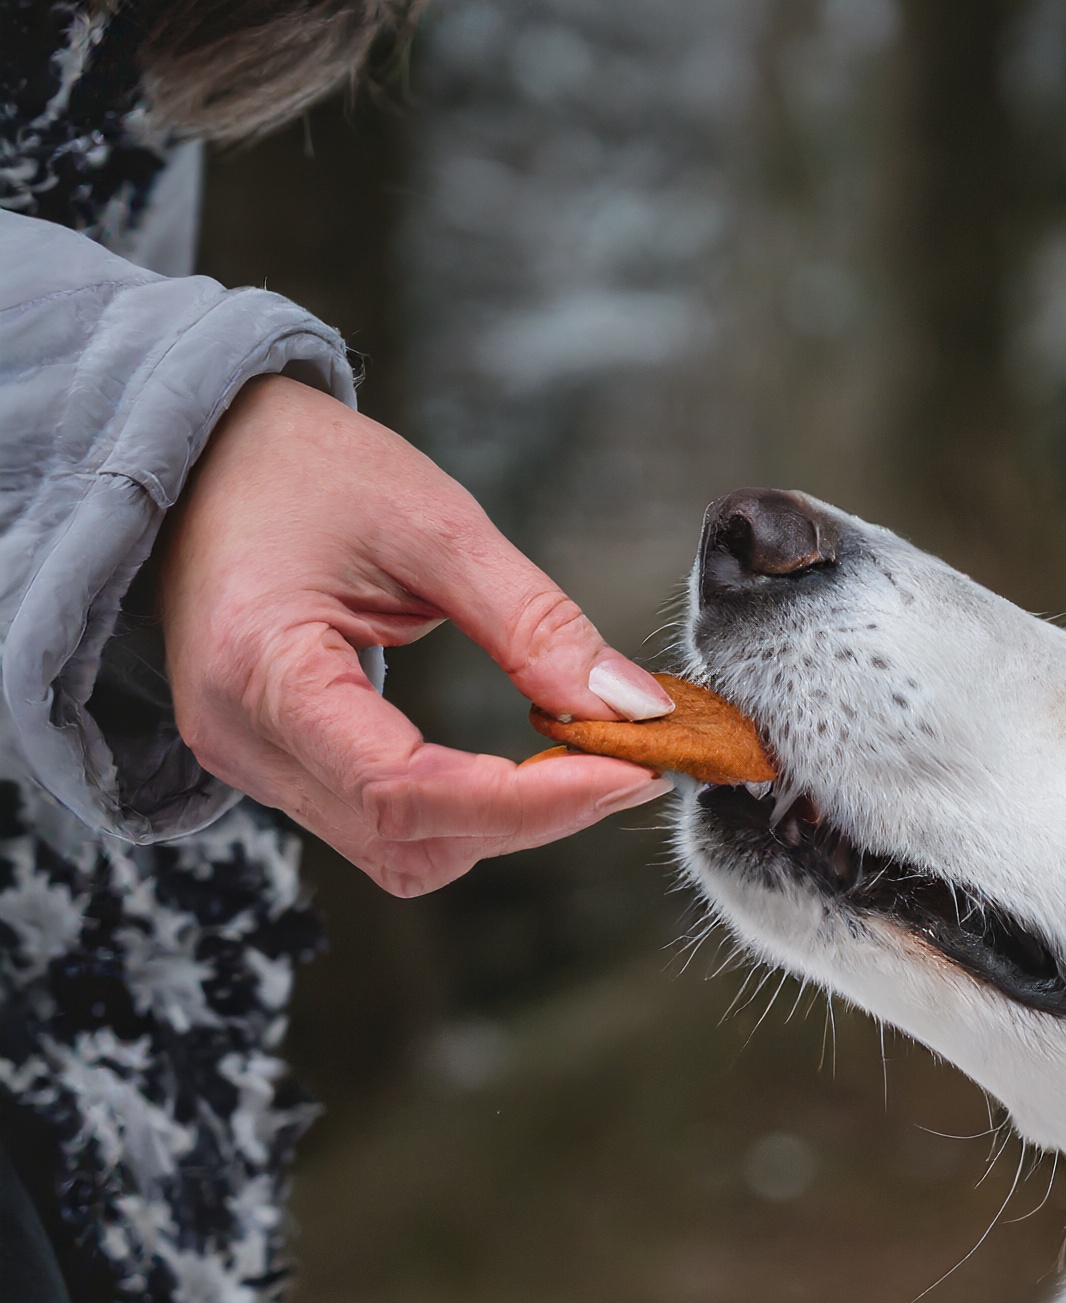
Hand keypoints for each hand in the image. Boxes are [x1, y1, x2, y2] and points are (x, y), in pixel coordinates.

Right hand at [158, 374, 668, 895]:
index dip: (530, 800)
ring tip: (587, 761)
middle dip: (532, 816)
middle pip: (410, 841)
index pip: (406, 791)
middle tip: (629, 763)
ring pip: (403, 851)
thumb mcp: (429, 519)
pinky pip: (386, 824)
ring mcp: (255, 763)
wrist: (199, 451)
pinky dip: (469, 808)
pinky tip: (526, 765)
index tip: (628, 772)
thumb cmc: (293, 465)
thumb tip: (630, 707)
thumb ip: (533, 621)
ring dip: (504, 822)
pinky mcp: (281, 766)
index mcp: (260, 672)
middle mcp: (244, 742)